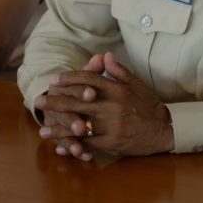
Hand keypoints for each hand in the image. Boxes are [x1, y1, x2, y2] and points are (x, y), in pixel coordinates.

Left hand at [36, 52, 173, 157]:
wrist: (164, 129)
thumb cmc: (149, 106)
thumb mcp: (137, 84)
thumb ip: (119, 71)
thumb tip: (105, 56)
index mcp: (117, 89)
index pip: (89, 80)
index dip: (69, 79)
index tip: (54, 81)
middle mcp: (112, 105)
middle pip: (77, 102)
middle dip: (55, 102)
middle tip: (38, 102)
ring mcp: (110, 124)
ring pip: (78, 124)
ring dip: (58, 128)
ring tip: (42, 129)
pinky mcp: (111, 141)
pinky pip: (87, 142)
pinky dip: (72, 144)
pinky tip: (60, 146)